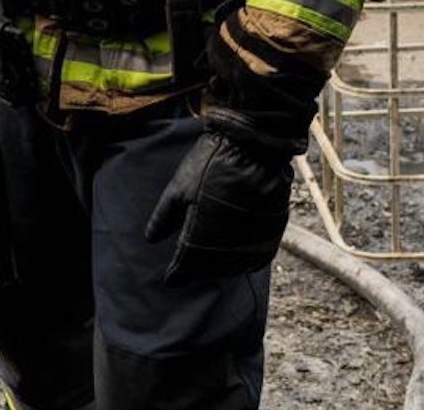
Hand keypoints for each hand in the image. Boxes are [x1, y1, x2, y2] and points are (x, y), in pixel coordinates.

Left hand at [143, 106, 304, 285]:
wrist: (253, 144)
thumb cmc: (211, 163)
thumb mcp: (179, 187)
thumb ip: (164, 217)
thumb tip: (150, 239)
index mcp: (202, 236)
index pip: (186, 266)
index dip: (177, 273)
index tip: (170, 278)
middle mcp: (229, 245)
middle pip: (211, 269)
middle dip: (198, 270)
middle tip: (190, 268)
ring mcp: (253, 240)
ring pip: (235, 266)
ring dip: (221, 267)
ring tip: (211, 263)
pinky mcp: (273, 232)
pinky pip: (257, 257)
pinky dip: (245, 260)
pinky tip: (238, 257)